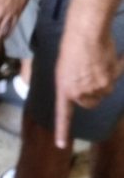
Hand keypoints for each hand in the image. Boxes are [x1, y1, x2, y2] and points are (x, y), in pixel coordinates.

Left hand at [55, 29, 123, 147]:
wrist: (86, 32)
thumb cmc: (72, 46)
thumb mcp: (63, 69)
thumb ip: (71, 84)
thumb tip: (85, 92)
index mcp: (64, 90)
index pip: (63, 115)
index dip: (62, 131)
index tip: (61, 145)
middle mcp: (80, 93)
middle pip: (90, 103)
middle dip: (91, 94)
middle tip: (88, 75)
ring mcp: (96, 87)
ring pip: (104, 92)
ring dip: (103, 81)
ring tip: (96, 63)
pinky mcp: (110, 78)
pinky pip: (116, 77)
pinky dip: (116, 69)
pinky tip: (110, 57)